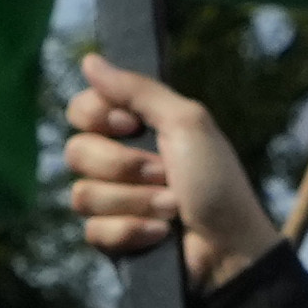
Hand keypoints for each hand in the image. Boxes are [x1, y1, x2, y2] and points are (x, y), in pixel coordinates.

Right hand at [61, 53, 273, 291]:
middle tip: (164, 173)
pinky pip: (93, 230)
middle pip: (76, 152)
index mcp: (134, 129)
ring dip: (135, 201)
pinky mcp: (110, 238)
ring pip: (82, 195)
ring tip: (172, 208)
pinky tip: (160, 234)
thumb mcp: (186, 122)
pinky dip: (132, 231)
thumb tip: (90, 60)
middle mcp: (117, 162)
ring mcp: (112, 202)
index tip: (133, 125)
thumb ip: (137, 89)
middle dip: (124, 166)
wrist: (231, 247)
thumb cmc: (217, 181)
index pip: (81, 109)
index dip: (99, 117)